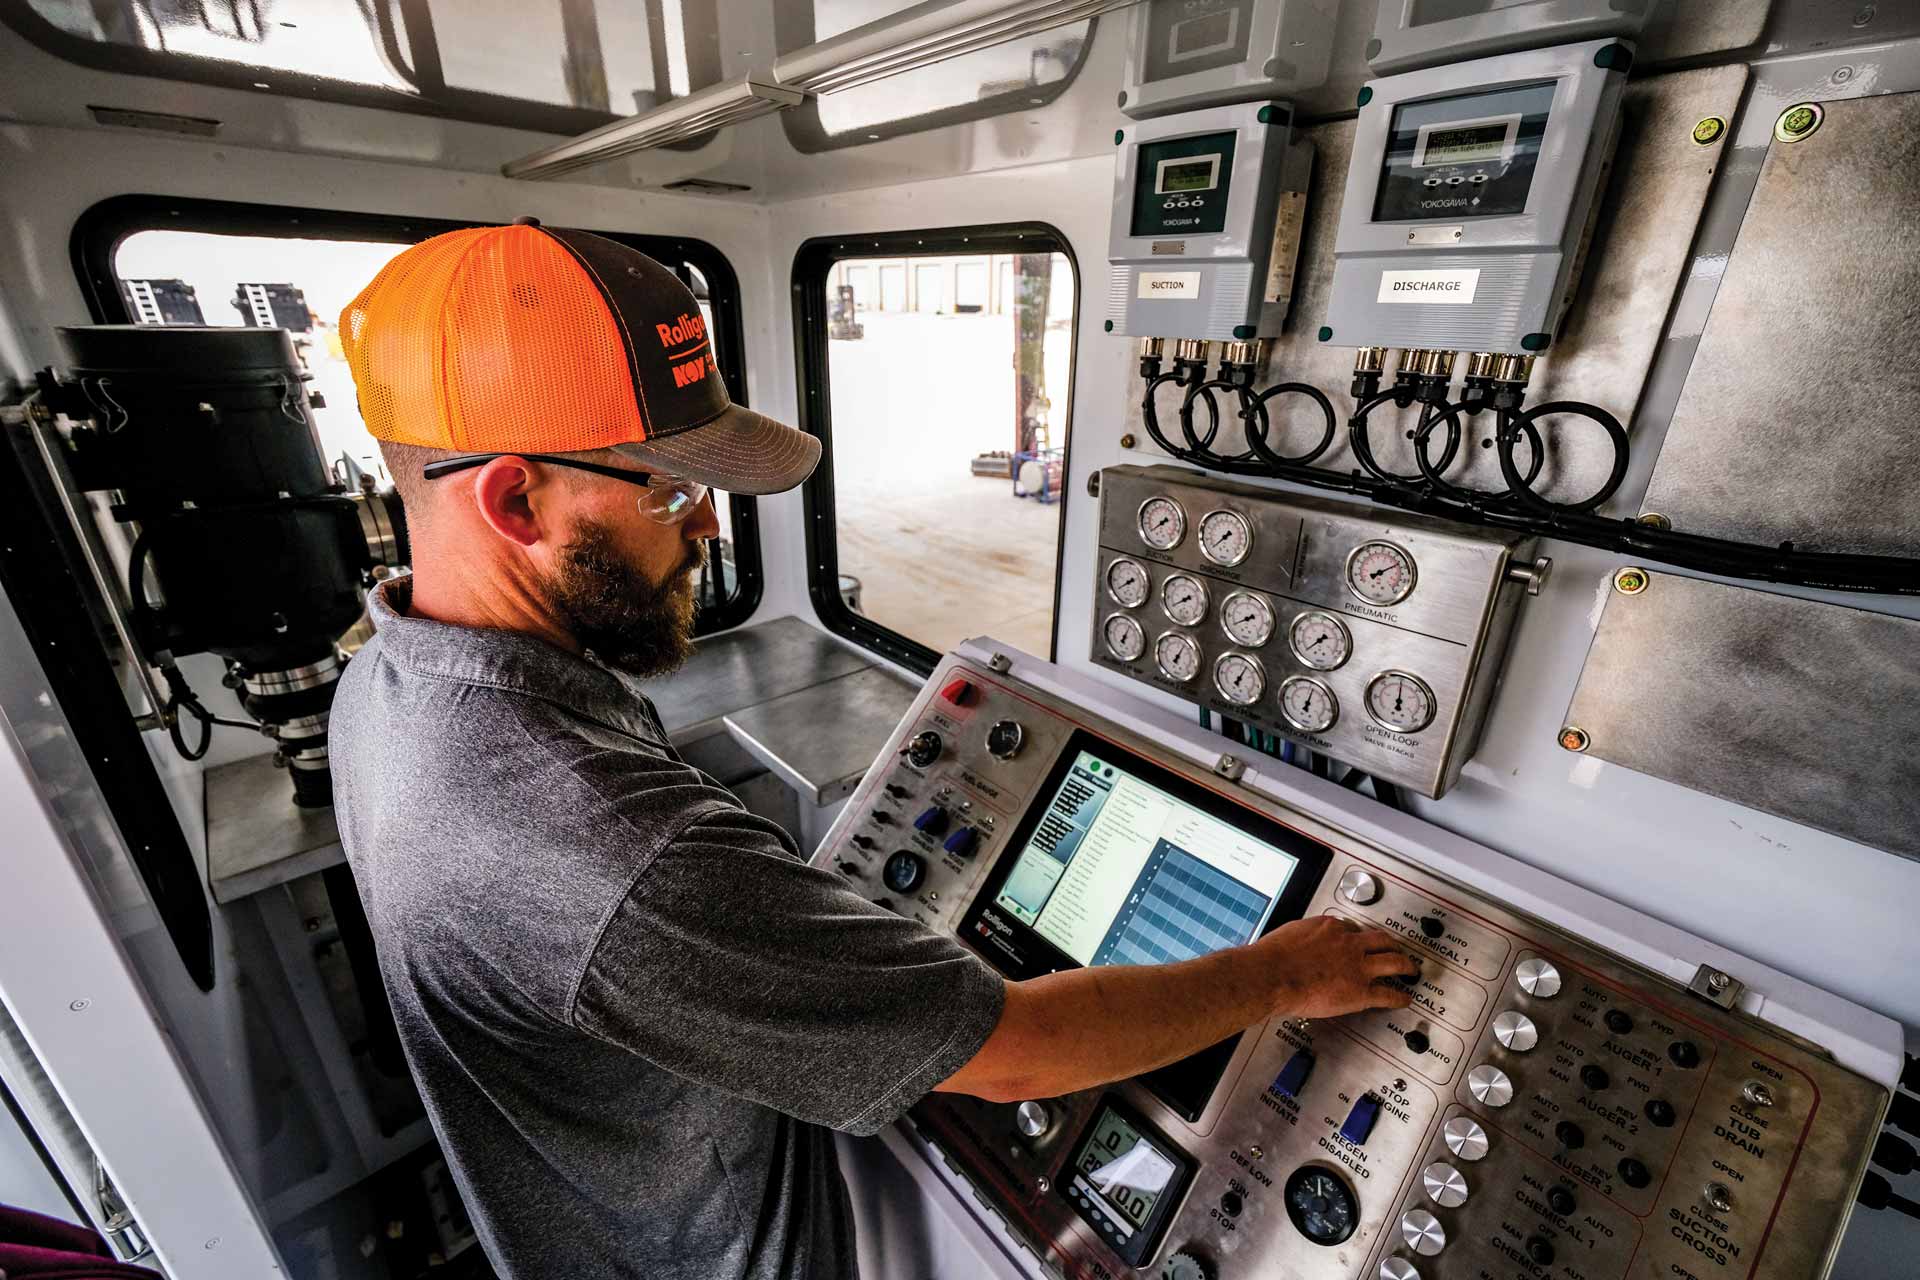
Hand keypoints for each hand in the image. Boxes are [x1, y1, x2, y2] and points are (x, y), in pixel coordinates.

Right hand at [1253, 915, 1418, 1018]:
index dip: (1357, 937)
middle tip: (1396, 948)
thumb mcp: (1289, 934)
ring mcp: (1358, 967)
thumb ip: (1302, 937)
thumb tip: (1300, 941)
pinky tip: (1404, 999)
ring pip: (1394, 961)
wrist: (1273, 975)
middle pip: (1381, 940)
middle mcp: (1349, 944)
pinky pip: (1388, 994)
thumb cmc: (1274, 958)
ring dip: (1406, 965)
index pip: (1351, 929)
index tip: (1357, 941)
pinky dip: (1400, 997)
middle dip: (1391, 944)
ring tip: (1411, 970)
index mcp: (1330, 928)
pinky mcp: (1360, 991)